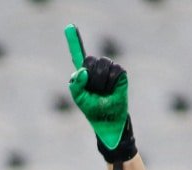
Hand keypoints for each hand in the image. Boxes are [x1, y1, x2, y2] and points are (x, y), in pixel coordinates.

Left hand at [64, 24, 136, 164]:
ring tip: (104, 92)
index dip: (74, 41)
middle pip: (91, 60)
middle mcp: (97, 69)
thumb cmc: (93, 111)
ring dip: (101, 82)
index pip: (79, 56)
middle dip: (91, 77)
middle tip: (94, 90)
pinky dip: (112, 82)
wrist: (108, 121)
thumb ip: (75, 85)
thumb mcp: (80, 99)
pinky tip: (112, 90)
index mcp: (85, 74)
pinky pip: (115, 70)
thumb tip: (81, 71)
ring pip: (103, 65)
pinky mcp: (121, 74)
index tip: (70, 27)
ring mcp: (110, 70)